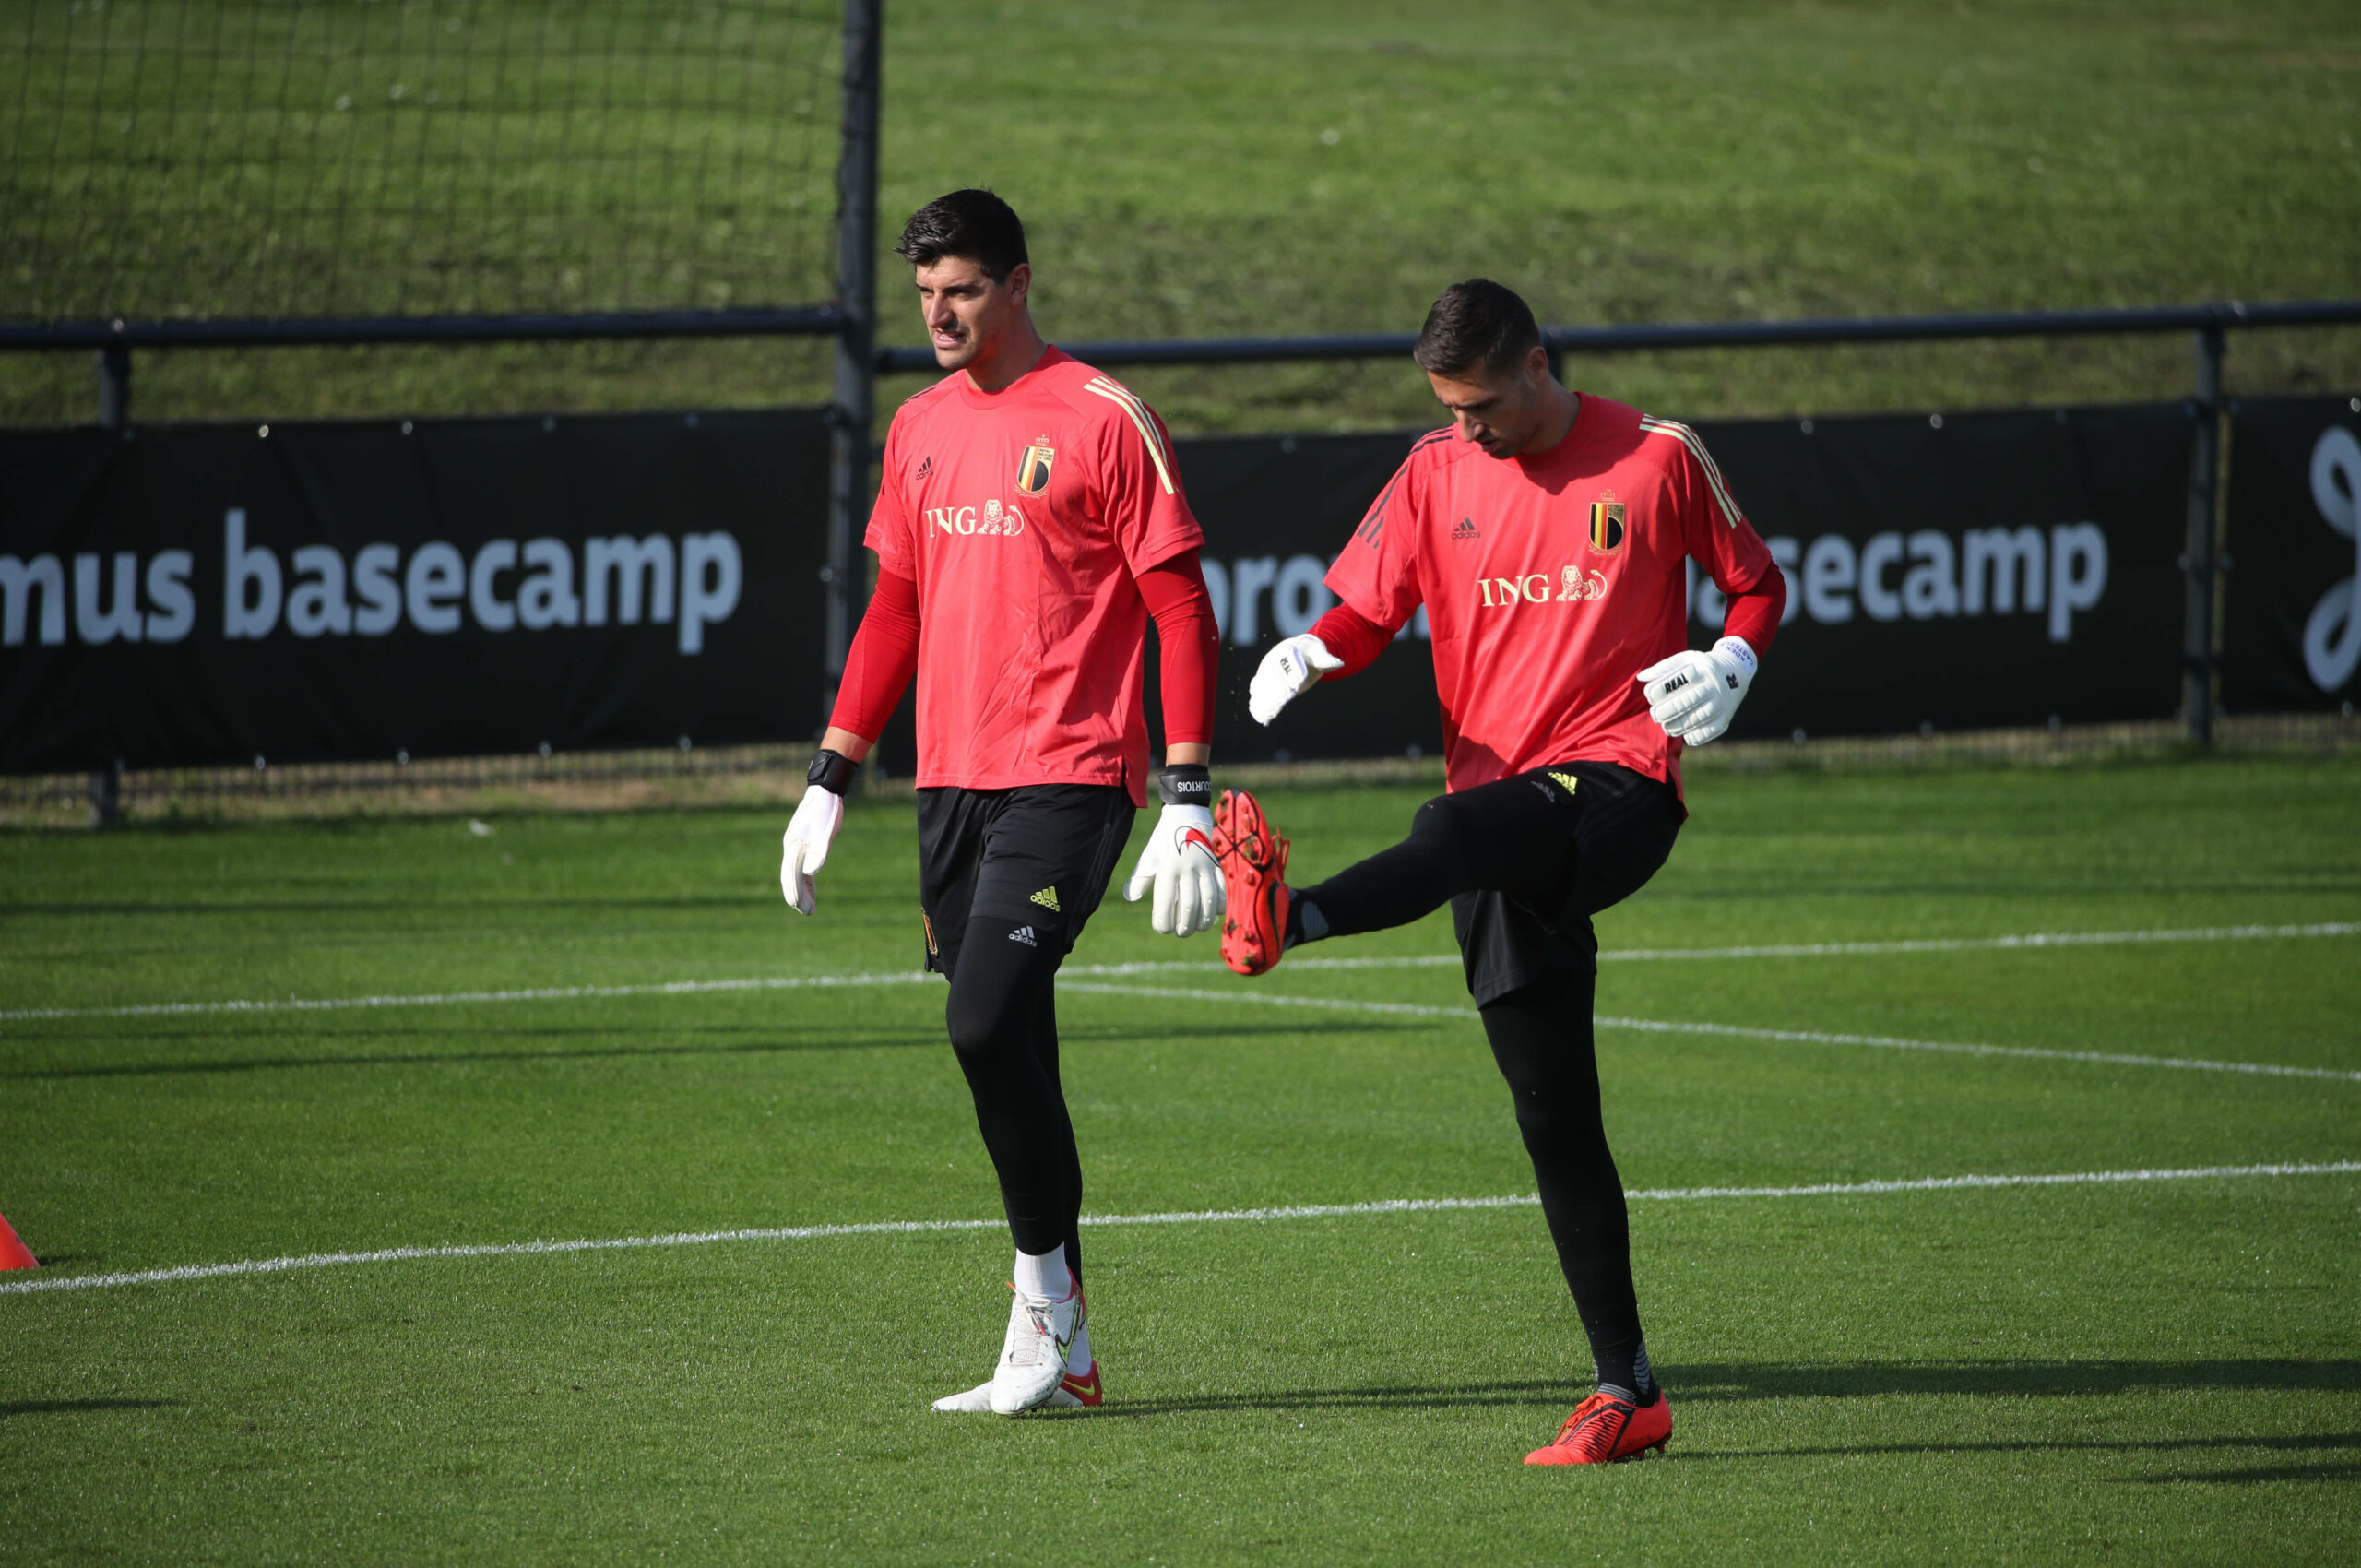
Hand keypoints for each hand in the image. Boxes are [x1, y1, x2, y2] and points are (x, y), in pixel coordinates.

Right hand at [779, 784, 844, 914]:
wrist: (825, 792)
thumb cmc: (825, 809)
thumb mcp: (826, 830)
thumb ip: (819, 851)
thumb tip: (811, 873)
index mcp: (794, 845)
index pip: (791, 874)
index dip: (794, 891)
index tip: (798, 907)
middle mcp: (793, 848)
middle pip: (791, 877)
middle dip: (798, 896)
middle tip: (808, 913)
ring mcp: (798, 848)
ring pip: (797, 875)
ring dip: (803, 892)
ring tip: (810, 910)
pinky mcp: (807, 847)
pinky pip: (804, 869)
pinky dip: (807, 882)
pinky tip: (812, 893)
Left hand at [1123, 804, 1223, 935]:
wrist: (1186, 816)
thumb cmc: (1163, 842)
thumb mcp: (1149, 857)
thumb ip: (1140, 878)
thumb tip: (1131, 898)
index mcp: (1167, 867)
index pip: (1165, 902)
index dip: (1163, 921)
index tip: (1162, 928)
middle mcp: (1187, 868)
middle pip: (1189, 905)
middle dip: (1184, 925)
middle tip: (1180, 933)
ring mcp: (1204, 867)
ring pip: (1209, 900)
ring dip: (1204, 920)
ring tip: (1198, 929)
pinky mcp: (1216, 866)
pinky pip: (1222, 889)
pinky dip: (1219, 906)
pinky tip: (1213, 915)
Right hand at [1248, 634, 1343, 725]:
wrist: (1302, 653)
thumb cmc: (1313, 654)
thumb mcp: (1320, 656)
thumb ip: (1327, 660)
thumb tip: (1340, 663)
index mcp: (1287, 652)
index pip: (1286, 666)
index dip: (1288, 679)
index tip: (1289, 692)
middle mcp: (1274, 661)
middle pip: (1272, 678)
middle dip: (1273, 694)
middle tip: (1276, 707)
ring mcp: (1268, 672)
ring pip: (1263, 687)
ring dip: (1263, 702)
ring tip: (1263, 716)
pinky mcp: (1266, 682)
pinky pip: (1260, 692)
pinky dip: (1260, 704)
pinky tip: (1262, 717)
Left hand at [1637, 635, 1757, 745]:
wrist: (1736, 671)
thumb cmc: (1702, 666)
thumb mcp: (1686, 659)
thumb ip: (1663, 668)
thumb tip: (1641, 677)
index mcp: (1702, 668)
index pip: (1679, 679)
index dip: (1661, 690)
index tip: (1650, 696)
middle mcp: (1714, 685)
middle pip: (1688, 701)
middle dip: (1667, 711)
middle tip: (1655, 715)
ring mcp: (1722, 702)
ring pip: (1698, 718)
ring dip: (1678, 726)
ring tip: (1667, 727)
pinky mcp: (1727, 717)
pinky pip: (1711, 730)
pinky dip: (1696, 736)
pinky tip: (1686, 735)